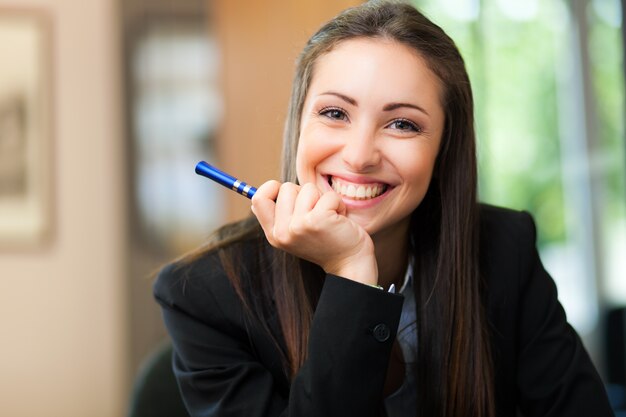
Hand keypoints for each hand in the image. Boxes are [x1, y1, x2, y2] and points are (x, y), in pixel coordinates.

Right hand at [251, 180, 377, 285]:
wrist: (350, 263)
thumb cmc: (326, 242)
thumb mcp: (296, 233)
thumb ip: (280, 215)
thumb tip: (265, 191)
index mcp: (274, 235)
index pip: (259, 198)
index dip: (272, 188)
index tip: (291, 195)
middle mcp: (282, 232)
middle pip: (285, 188)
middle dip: (305, 194)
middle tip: (317, 212)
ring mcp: (298, 226)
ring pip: (307, 188)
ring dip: (323, 198)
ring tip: (329, 216)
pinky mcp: (317, 221)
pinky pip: (327, 196)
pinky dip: (337, 203)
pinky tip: (339, 218)